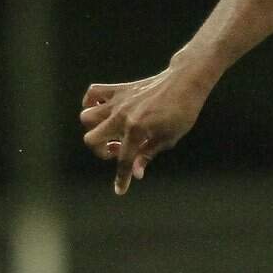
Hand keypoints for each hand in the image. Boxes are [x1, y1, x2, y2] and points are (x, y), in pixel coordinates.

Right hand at [79, 66, 209, 195]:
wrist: (185, 82)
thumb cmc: (182, 111)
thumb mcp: (170, 138)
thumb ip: (148, 154)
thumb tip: (136, 173)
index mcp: (137, 130)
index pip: (123, 160)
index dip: (121, 179)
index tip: (120, 190)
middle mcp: (122, 116)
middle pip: (92, 139)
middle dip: (101, 151)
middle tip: (117, 149)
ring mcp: (118, 101)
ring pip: (87, 117)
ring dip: (94, 129)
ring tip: (110, 131)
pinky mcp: (119, 89)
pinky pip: (93, 92)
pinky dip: (91, 102)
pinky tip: (102, 111)